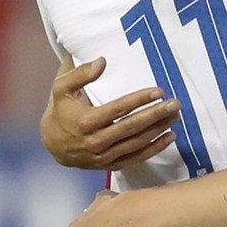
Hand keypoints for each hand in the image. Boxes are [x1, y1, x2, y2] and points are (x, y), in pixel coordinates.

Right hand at [42, 55, 179, 169]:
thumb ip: (80, 73)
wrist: (51, 142)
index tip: (159, 91)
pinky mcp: (108, 165)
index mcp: (85, 121)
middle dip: (156, 115)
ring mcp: (102, 156)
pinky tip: (169, 138)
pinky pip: (135, 159)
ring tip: (175, 117)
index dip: (140, 100)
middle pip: (131, 127)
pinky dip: (154, 149)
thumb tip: (103, 61)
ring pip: (136, 143)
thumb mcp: (61, 87)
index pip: (118, 109)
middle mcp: (95, 141)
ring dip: (159, 130)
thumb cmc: (60, 109)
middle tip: (175, 104)